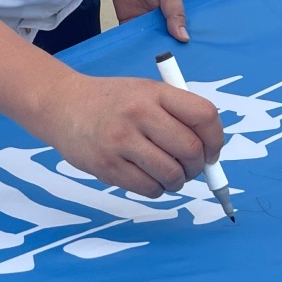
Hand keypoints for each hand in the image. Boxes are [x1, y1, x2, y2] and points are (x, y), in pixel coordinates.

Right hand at [44, 67, 222, 199]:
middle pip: (190, 149)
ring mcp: (122, 141)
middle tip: (192, 168)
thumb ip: (174, 113)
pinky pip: (148, 189)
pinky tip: (150, 179)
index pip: (203, 114)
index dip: (216, 138)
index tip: (212, 151)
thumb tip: (207, 150)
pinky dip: (157, 190)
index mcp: (155, 92)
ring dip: (178, 182)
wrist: (64, 106)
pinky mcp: (107, 167)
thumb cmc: (113, 101)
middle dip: (198, 166)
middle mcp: (140, 114)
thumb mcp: (145, 91)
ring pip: (171, 174)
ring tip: (170, 175)